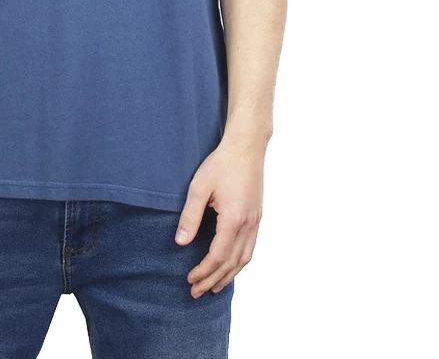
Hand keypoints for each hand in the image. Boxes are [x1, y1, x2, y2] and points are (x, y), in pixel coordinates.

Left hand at [173, 132, 265, 297]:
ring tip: (214, 287)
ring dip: (229, 275)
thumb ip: (190, 216)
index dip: (204, 271)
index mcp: (234, 219)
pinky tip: (230, 265)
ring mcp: (256, 221)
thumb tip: (181, 243)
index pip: (218, 256)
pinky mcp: (257, 217)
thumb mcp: (199, 187)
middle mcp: (248, 224)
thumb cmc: (221, 163)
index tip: (190, 280)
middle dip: (214, 280)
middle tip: (197, 292)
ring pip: (245, 258)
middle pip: (232, 263)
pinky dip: (239, 262)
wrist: (246, 147)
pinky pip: (250, 248)